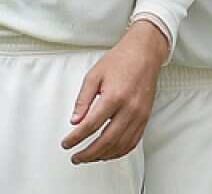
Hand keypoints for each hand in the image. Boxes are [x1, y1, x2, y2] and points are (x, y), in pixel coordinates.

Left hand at [62, 21, 168, 163]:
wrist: (144, 53)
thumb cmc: (120, 60)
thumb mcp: (93, 75)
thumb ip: (83, 100)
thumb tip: (75, 120)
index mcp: (114, 97)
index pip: (91, 125)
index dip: (76, 138)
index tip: (67, 144)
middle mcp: (129, 109)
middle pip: (106, 141)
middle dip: (88, 153)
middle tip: (76, 157)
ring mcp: (140, 116)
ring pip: (120, 146)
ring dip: (103, 156)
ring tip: (89, 157)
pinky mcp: (145, 118)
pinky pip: (132, 142)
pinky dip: (119, 152)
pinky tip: (108, 153)